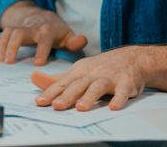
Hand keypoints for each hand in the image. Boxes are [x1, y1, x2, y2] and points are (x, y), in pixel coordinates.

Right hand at [0, 1, 86, 65]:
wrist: (43, 17)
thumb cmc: (57, 31)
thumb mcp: (68, 35)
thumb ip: (75, 41)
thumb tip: (82, 40)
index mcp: (47, 30)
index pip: (44, 39)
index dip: (41, 51)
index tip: (37, 64)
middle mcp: (32, 27)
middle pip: (20, 33)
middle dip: (14, 46)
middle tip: (9, 62)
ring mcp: (21, 28)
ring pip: (9, 32)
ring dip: (3, 45)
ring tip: (2, 60)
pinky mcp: (13, 30)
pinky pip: (1, 32)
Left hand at [30, 46, 145, 110]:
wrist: (131, 58)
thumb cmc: (100, 68)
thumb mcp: (78, 70)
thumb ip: (58, 78)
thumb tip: (35, 80)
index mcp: (79, 71)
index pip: (62, 83)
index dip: (50, 92)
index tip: (39, 102)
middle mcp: (92, 74)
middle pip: (77, 85)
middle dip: (66, 95)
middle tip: (56, 106)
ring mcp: (109, 78)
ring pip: (97, 87)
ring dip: (89, 97)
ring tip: (80, 108)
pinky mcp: (126, 83)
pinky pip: (122, 91)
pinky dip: (119, 99)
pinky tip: (113, 107)